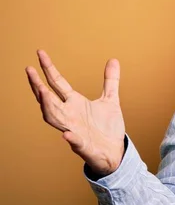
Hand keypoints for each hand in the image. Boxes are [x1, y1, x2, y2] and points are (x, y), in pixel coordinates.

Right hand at [26, 50, 125, 175]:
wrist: (114, 150)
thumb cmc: (108, 127)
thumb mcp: (111, 100)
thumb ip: (110, 80)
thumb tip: (113, 59)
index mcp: (75, 103)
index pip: (58, 83)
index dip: (49, 68)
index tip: (40, 53)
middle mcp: (70, 115)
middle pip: (49, 98)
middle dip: (38, 85)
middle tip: (29, 70)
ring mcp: (74, 129)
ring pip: (54, 118)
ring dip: (48, 106)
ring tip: (42, 92)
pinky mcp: (83, 145)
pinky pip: (74, 142)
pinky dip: (70, 138)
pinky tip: (66, 135)